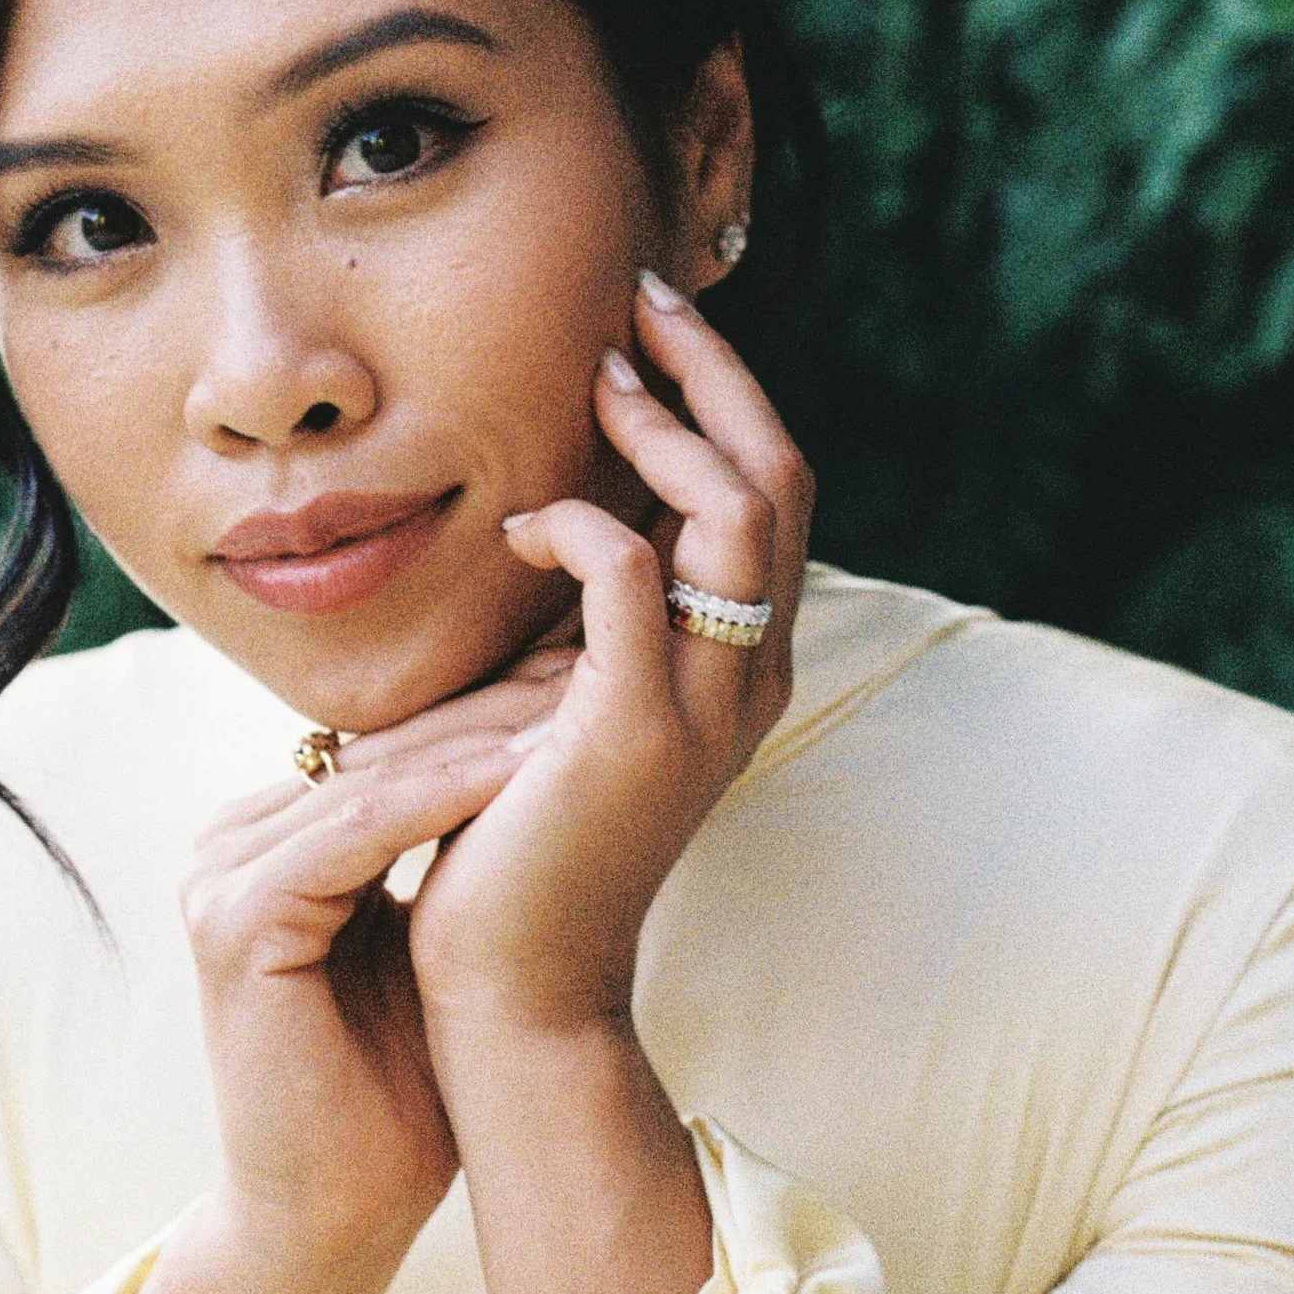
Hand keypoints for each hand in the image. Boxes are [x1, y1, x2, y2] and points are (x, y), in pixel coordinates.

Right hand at [179, 648, 577, 1267]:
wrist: (331, 1216)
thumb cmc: (395, 1095)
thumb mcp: (428, 948)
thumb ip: (444, 863)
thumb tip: (539, 763)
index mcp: (271, 842)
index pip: (392, 752)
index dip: (495, 710)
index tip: (596, 670)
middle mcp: (230, 845)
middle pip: (382, 753)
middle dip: (497, 706)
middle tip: (600, 655)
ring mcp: (218, 878)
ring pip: (373, 779)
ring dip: (482, 737)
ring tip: (582, 694)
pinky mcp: (233, 922)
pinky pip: (353, 832)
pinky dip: (441, 798)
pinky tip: (523, 768)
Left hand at [406, 272, 812, 1053]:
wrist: (513, 990)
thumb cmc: (518, 848)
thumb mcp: (569, 709)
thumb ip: (593, 626)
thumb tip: (564, 520)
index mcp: (744, 666)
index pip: (774, 493)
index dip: (724, 396)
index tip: (650, 328)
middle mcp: (750, 677)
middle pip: (780, 477)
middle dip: (711, 374)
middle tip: (638, 302)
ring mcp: (704, 707)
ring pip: (737, 511)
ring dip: (667, 427)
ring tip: (598, 379)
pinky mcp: (632, 733)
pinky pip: (632, 579)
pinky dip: (582, 527)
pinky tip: (523, 530)